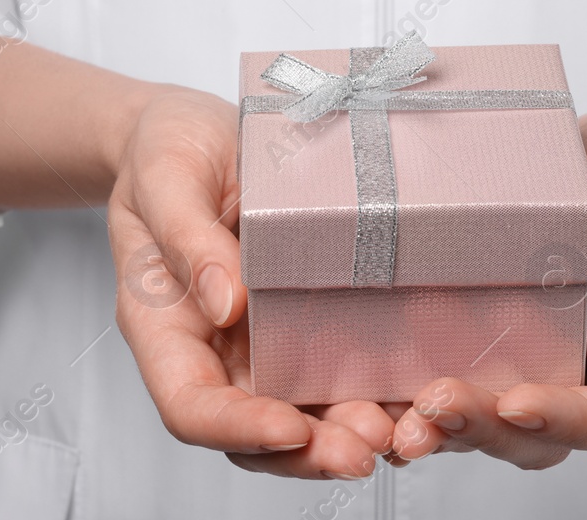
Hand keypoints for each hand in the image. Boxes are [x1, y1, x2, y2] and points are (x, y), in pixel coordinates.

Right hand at [107, 89, 395, 479]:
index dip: (239, 428)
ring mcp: (264, 343)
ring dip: (352, 433)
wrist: (200, 133)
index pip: (190, 407)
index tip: (291, 428)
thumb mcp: (166, 177)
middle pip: (254, 431)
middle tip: (369, 450)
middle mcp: (216, 351)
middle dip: (310, 452)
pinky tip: (421, 394)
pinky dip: (377, 392)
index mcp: (165, 327)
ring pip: (304, 415)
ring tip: (404, 432)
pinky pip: (339, 370)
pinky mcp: (308, 324)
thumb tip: (228, 304)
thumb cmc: (167, 150)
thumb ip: (187, 237)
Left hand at [389, 102, 586, 468]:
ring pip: (488, 426)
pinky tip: (371, 393)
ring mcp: (530, 362)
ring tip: (395, 417)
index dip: (568, 421)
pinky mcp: (483, 342)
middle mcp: (584, 373)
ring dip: (441, 428)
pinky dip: (411, 397)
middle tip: (435, 405)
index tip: (519, 402)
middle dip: (485, 430)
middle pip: (540, 437)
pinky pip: (452, 383)